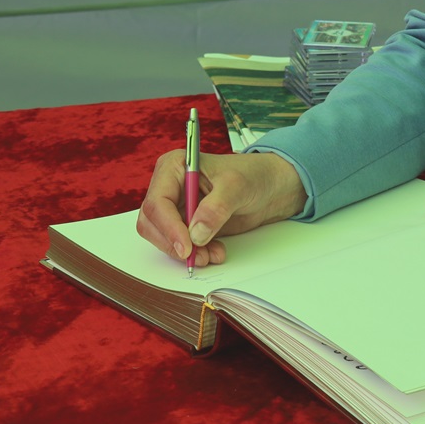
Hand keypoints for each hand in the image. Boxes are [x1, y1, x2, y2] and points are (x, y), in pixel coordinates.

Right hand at [136, 150, 306, 269]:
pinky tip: (215, 252)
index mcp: (174, 167)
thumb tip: (196, 233)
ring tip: (212, 254)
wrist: (272, 187)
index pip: (157, 202)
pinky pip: (180, 244)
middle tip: (197, 256)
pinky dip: (195, 253)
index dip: (168, 227)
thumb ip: (217, 208)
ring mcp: (177, 207)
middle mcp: (170, 187)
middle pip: (152, 223)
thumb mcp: (237, 186)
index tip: (186, 246)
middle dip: (174, 243)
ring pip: (163, 237)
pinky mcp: (187, 224)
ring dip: (185, 251)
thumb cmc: (254, 175)